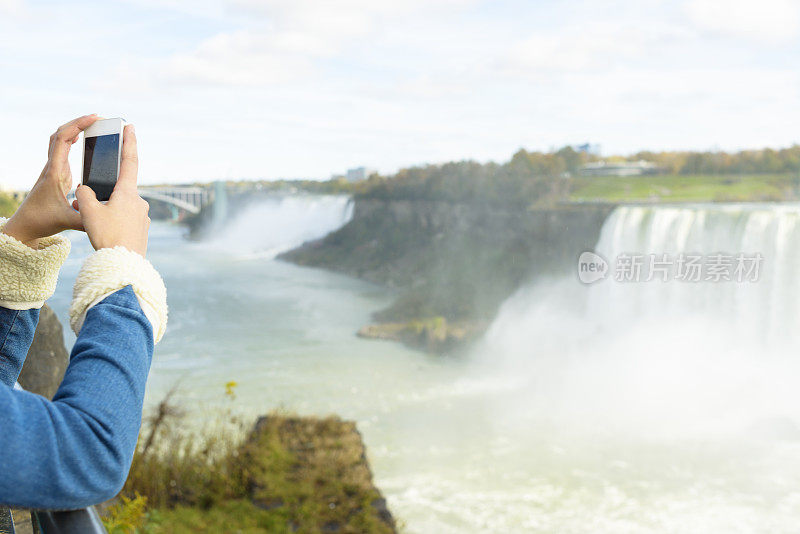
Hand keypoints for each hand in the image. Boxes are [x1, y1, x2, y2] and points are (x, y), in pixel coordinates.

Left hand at [2, 114, 98, 246]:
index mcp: (55, 173)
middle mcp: (52, 167)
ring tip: (92, 124)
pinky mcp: (56, 173)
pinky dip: (72, 139)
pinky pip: (62, 149)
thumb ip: (89, 219)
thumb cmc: (43, 221)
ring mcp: (53, 169)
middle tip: (97, 118)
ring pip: (59, 139)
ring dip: (74, 128)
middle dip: (78, 122)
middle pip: (59, 134)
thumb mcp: (70, 222)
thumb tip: (108, 217)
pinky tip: (82, 138)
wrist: (26, 225)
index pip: (62, 140)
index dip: (78, 125)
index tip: (94, 118)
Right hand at [74, 124, 150, 256]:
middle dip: (102, 194)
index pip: (130, 161)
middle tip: (87, 205)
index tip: (130, 127)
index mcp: (128, 193)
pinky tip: (103, 232)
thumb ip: (85, 194)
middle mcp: (140, 202)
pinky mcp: (142, 229)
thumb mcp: (89, 211)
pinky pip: (124, 219)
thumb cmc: (108, 236)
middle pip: (118, 190)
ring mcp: (143, 216)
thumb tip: (86, 189)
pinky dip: (112, 221)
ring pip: (119, 206)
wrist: (124, 264)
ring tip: (92, 222)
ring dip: (104, 210)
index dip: (129, 142)